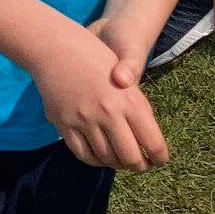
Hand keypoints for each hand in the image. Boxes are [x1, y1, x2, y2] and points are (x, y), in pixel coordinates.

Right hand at [29, 16, 167, 170]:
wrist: (54, 47)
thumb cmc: (94, 57)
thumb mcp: (126, 79)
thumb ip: (138, 108)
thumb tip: (146, 140)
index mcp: (130, 101)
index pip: (153, 143)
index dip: (159, 157)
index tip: (159, 160)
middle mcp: (108, 113)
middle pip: (130, 157)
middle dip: (139, 166)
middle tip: (141, 165)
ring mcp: (84, 120)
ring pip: (106, 158)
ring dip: (116, 163)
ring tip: (120, 160)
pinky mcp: (64, 124)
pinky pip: (83, 153)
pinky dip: (94, 160)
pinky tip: (100, 155)